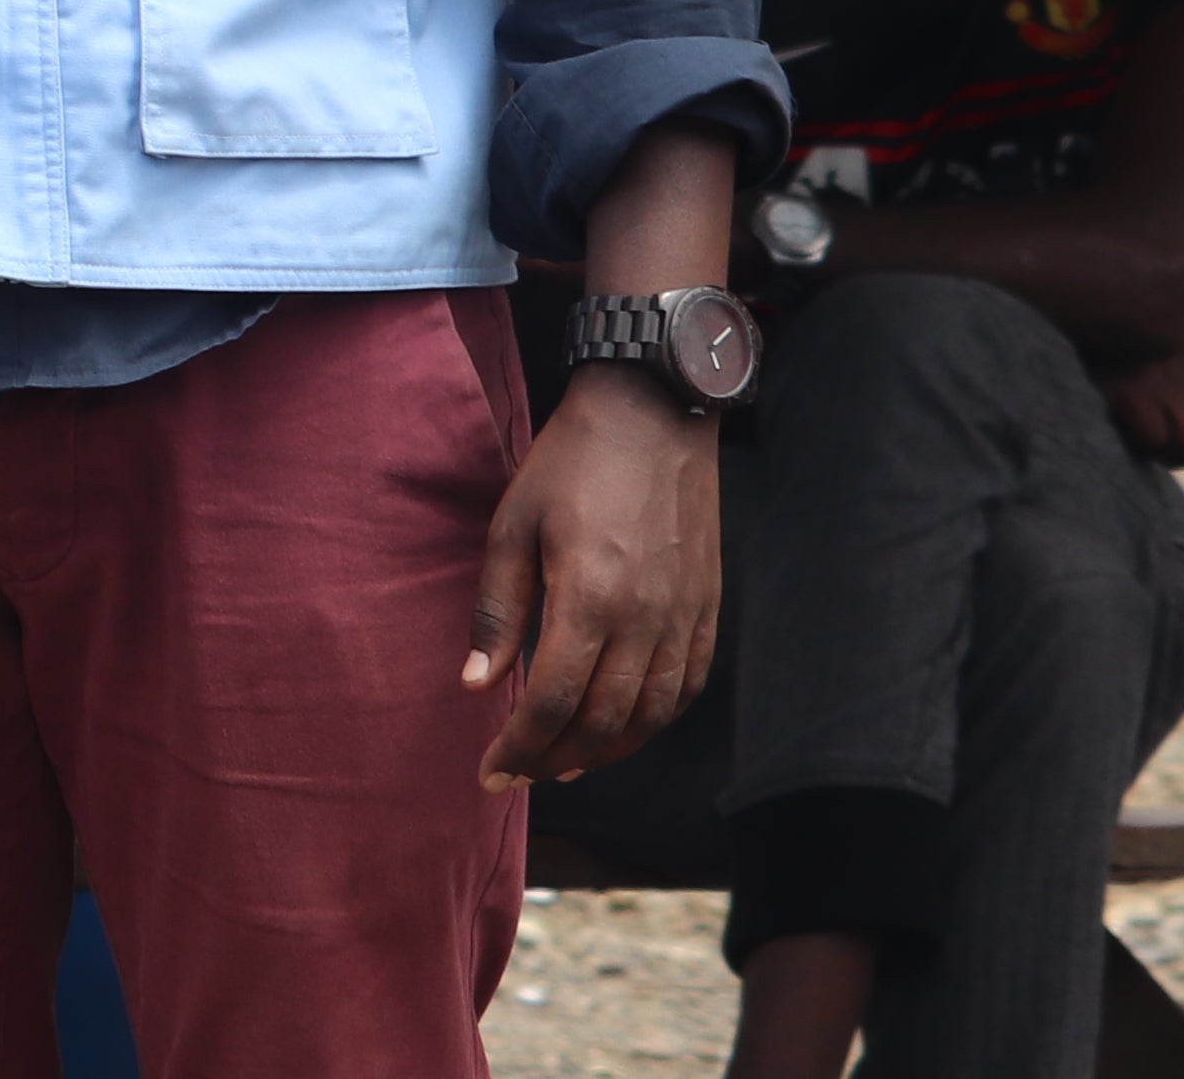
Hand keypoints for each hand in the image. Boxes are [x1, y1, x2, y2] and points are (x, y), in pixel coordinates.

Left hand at [465, 367, 718, 783]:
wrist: (653, 411)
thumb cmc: (572, 462)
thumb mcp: (514, 524)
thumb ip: (498, 610)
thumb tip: (476, 685)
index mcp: (589, 598)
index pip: (553, 704)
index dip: (520, 749)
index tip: (490, 774)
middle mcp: (645, 619)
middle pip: (602, 723)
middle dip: (555, 761)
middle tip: (521, 772)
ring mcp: (683, 616)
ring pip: (649, 716)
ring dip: (605, 751)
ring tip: (565, 763)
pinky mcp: (707, 607)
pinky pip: (687, 687)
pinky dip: (654, 721)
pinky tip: (624, 726)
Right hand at [1101, 318, 1183, 466]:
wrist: (1087, 292)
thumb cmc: (1125, 314)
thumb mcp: (1172, 330)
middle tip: (1173, 445)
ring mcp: (1162, 381)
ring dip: (1171, 453)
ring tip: (1149, 441)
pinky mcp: (1130, 391)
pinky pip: (1156, 438)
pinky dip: (1143, 441)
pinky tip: (1127, 427)